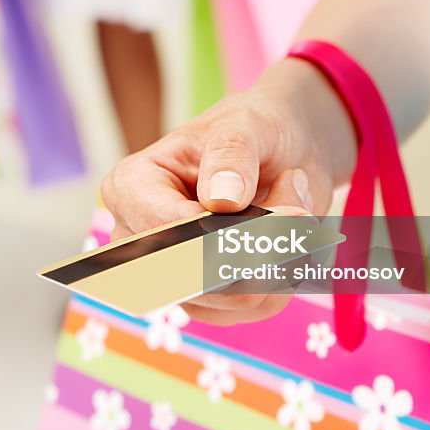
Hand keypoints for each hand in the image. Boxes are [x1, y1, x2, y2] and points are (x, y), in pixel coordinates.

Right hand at [101, 58, 355, 324]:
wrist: (286, 151)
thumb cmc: (255, 129)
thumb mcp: (247, 125)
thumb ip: (231, 154)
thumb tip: (222, 199)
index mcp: (131, 187)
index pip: (168, 231)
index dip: (230, 228)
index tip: (291, 200)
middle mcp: (140, 241)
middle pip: (199, 275)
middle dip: (266, 241)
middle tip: (298, 192)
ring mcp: (173, 278)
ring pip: (236, 296)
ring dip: (284, 253)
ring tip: (293, 203)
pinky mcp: (211, 301)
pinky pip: (259, 305)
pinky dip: (290, 271)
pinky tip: (290, 233)